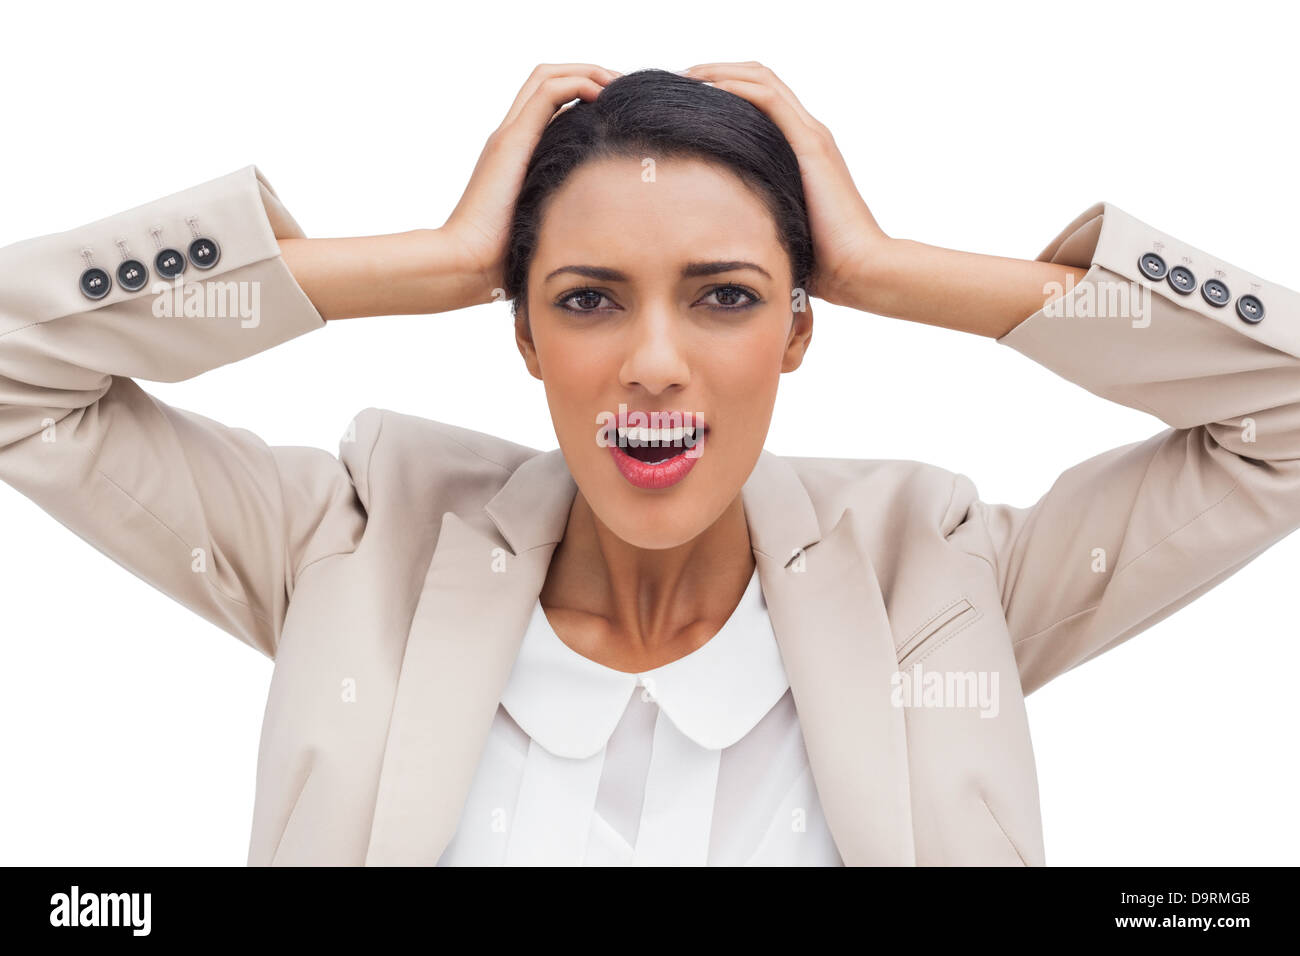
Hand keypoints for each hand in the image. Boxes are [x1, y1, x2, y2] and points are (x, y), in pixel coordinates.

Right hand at [442, 63, 620, 299]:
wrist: (468, 264)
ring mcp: (508, 136)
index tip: (621, 105)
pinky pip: (546, 94)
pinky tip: (603, 94)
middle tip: (626, 85)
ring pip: (547, 76)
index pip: (551, 103)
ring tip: (619, 82)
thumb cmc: (505, 258)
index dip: (585, 92)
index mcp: (518, 153)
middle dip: (590, 73)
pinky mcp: (511, 143)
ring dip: (587, 71)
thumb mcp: (546, 228)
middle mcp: (511, 136)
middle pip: (548, 79)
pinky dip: (577, 83)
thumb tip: (604, 232)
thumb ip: (565, 215)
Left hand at [680, 62, 888, 307]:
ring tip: (686, 76)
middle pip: (759, 78)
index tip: (686, 97)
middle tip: (679, 78)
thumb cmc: (822, 261)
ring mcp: (811, 135)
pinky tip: (709, 88)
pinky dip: (737, 88)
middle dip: (716, 71)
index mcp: (802, 149)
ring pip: (762, 79)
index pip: (762, 98)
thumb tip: (718, 229)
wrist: (859, 268)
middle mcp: (808, 133)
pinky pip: (769, 100)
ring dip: (720, 71)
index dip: (725, 87)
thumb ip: (757, 214)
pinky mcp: (810, 146)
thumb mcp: (779, 227)